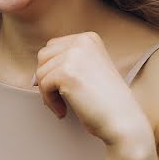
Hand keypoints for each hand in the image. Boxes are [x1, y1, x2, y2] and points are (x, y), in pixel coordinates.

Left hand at [35, 32, 153, 151]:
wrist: (123, 121)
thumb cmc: (107, 102)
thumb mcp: (90, 71)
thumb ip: (69, 63)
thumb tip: (36, 73)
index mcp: (89, 38)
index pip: (53, 47)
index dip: (52, 70)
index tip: (61, 88)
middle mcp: (82, 42)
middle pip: (44, 56)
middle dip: (46, 79)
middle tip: (58, 98)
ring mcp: (74, 55)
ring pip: (40, 71)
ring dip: (47, 92)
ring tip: (62, 106)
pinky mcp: (66, 72)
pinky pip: (43, 85)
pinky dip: (49, 101)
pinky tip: (63, 111)